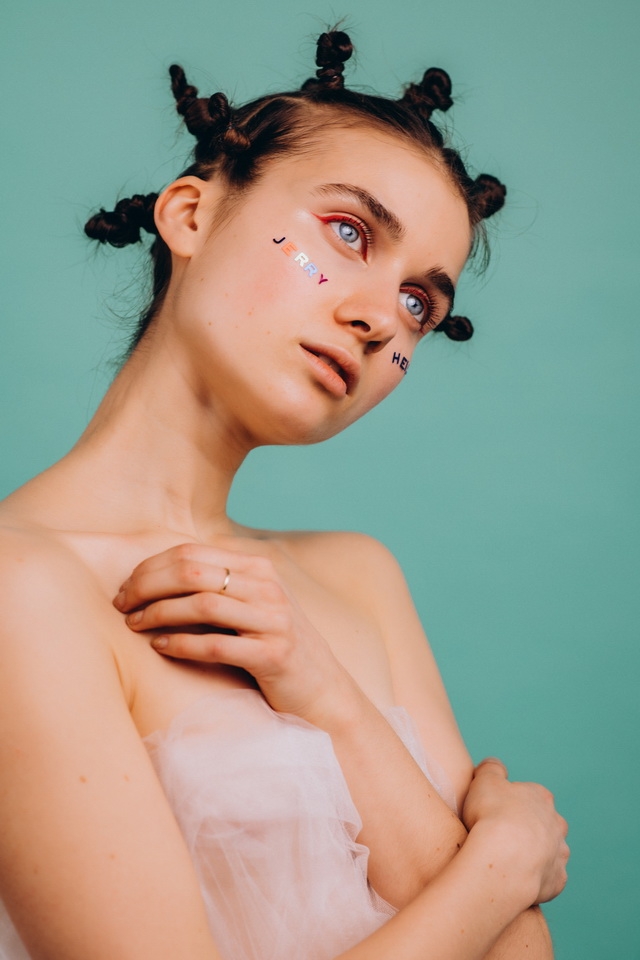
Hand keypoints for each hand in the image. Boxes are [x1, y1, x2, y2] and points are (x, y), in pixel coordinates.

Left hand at [113, 541, 356, 725]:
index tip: (126, 586)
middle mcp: (268, 587)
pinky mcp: (274, 655)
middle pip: (192, 572)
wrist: (323, 692)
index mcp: (259, 568)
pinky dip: (181, 644)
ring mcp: (274, 620)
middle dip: (147, 585)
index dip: (151, 566)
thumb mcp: (252, 606)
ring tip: (133, 624)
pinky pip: (216, 644)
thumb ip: (219, 586)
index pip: (192, 552)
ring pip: (202, 604)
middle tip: (121, 604)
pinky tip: (159, 647)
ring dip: (158, 613)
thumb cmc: (274, 648)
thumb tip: (157, 574)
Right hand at [462, 758, 569, 904]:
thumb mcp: (485, 780)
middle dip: (528, 827)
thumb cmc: (493, 816)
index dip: (512, 801)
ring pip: (550, 851)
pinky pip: (549, 878)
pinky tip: (517, 878)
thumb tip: (495, 765)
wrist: (503, 860)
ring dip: (535, 853)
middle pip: (544, 822)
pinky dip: (536, 878)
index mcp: (541, 797)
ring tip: (509, 860)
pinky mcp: (557, 880)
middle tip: (503, 835)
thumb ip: (491, 768)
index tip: (495, 810)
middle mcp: (556, 824)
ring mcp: (559, 853)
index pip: (530, 794)